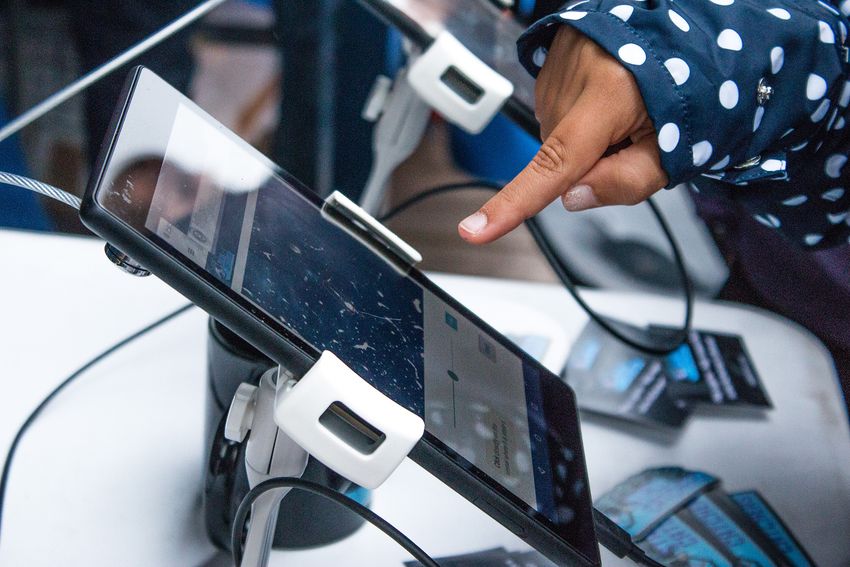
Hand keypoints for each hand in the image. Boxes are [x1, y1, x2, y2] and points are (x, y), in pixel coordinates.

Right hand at [458, 26, 667, 243]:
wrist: (671, 28)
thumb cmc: (682, 86)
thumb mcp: (674, 148)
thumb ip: (627, 182)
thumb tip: (572, 198)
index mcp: (609, 95)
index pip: (554, 166)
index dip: (513, 204)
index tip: (473, 230)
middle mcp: (573, 80)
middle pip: (561, 156)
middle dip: (593, 160)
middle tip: (632, 137)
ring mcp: (556, 69)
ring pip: (557, 137)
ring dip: (585, 137)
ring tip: (622, 111)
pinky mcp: (549, 65)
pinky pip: (556, 113)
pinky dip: (578, 116)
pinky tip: (605, 98)